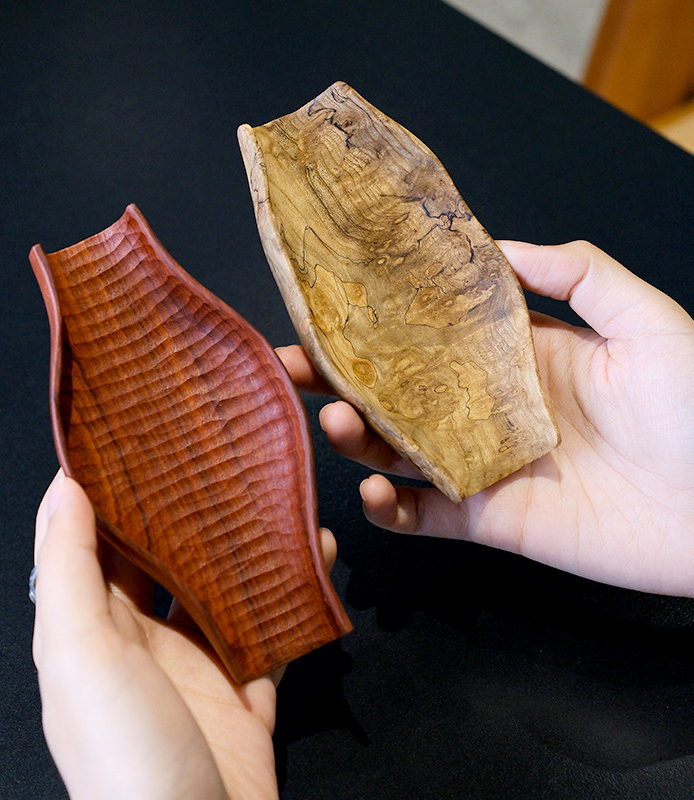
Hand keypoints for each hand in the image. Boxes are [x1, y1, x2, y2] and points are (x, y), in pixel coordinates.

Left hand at [32, 470, 336, 798]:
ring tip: (273, 492)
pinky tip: (316, 552)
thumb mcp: (83, 653)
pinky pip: (275, 623)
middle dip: (187, 505)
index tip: (133, 431)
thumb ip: (70, 569)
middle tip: (216, 448)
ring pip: (225, 583)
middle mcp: (141, 638)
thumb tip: (65, 486)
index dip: (106, 487)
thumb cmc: (126, 750)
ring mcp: (199, 661)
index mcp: (91, 627)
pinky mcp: (247, 683)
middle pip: (165, 555)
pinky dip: (296, 588)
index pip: (91, 539)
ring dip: (247, 543)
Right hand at [279, 240, 693, 596]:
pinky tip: (371, 490)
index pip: (429, 332)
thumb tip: (498, 245)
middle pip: (395, 391)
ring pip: (397, 450)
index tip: (333, 304)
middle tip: (289, 367)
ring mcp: (482, 464)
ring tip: (331, 423)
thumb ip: (577, 273)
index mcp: (514, 356)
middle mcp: (485, 408)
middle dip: (340, 379)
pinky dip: (389, 508)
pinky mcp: (488, 520)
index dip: (380, 320)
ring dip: (355, 438)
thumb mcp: (645, 320)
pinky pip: (423, 515)